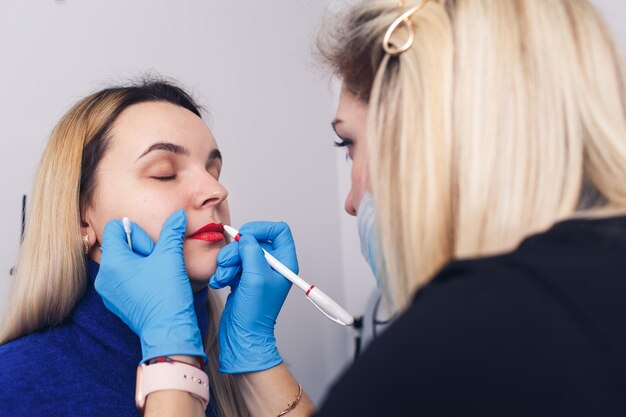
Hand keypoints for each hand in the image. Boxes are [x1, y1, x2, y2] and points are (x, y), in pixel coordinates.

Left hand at [95, 210, 205, 363]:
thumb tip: (178, 215)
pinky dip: (137, 277)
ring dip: (140, 263)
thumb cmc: (167, 295)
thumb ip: (172, 231)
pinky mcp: (115, 302)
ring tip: (154, 276)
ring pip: (123, 262)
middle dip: (140, 249)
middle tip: (155, 264)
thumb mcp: (170, 256)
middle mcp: (104, 276)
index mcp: (113, 262)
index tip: (151, 249)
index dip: (137, 233)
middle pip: (120, 245)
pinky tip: (152, 287)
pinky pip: (123, 279)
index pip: (116, 227)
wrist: (167, 330)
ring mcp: (107, 291)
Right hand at [209, 221, 296, 372]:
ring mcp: (257, 271)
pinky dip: (223, 270)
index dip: (262, 228)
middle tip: (228, 264)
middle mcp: (272, 265)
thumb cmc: (255, 313)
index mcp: (284, 262)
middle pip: (253, 240)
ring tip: (223, 277)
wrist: (242, 335)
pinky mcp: (243, 277)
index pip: (279, 230)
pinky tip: (221, 282)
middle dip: (236, 251)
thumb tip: (246, 237)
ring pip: (239, 251)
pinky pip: (231, 263)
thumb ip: (251, 251)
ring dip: (227, 262)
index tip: (246, 235)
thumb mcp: (255, 277)